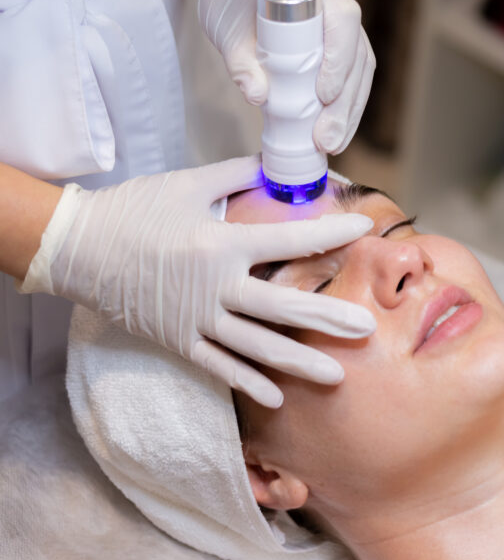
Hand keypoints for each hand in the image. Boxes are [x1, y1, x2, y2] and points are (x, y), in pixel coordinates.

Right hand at [20, 156, 374, 406]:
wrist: (78, 247)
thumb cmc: (134, 209)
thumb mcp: (188, 184)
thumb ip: (236, 174)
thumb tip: (274, 163)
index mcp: (221, 243)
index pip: (289, 240)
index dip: (329, 235)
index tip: (362, 230)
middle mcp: (215, 286)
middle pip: (283, 307)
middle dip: (329, 319)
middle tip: (368, 328)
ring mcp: (197, 319)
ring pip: (257, 347)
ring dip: (300, 361)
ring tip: (337, 374)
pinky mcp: (178, 340)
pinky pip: (219, 367)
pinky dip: (248, 383)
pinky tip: (277, 396)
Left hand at [177, 0, 374, 153]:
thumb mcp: (228, 28)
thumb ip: (240, 61)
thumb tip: (258, 96)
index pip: (343, 20)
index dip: (339, 59)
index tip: (323, 95)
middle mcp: (339, 2)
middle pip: (358, 54)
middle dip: (345, 103)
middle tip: (327, 140)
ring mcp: (342, 25)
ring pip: (360, 70)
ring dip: (349, 111)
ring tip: (332, 144)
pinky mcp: (337, 44)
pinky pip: (351, 76)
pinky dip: (344, 106)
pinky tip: (334, 132)